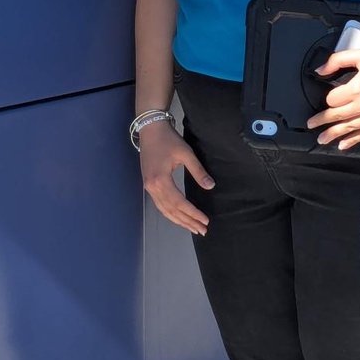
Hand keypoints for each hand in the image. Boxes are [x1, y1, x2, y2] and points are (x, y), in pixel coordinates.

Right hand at [139, 120, 213, 235]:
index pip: (179, 203)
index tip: (205, 221)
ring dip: (179, 220)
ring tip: (192, 228)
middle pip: (171, 210)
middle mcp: (152, 187)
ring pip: (164, 210)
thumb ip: (198, 171)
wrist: (150, 129)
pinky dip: (170, 213)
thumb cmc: (168, 139)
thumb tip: (210, 186)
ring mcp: (148, 187)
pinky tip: (178, 217)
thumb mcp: (186, 154)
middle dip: (187, 221)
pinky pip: (160, 204)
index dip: (193, 213)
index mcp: (161, 181)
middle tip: (202, 230)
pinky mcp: (148, 184)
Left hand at [306, 47, 359, 150]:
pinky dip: (353, 140)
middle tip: (311, 125)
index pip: (332, 99)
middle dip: (321, 121)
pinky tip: (344, 144)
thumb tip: (320, 70)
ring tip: (322, 139)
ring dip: (333, 134)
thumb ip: (336, 60)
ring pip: (349, 128)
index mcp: (357, 88)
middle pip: (336, 116)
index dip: (328, 99)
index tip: (328, 98)